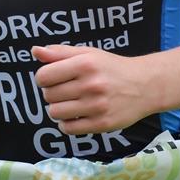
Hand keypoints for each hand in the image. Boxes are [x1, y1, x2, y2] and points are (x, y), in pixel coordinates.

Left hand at [32, 44, 152, 135]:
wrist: (145, 85)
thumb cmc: (112, 67)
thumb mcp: (88, 53)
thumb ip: (60, 52)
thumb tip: (35, 51)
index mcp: (85, 64)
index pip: (44, 76)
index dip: (44, 78)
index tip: (53, 78)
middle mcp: (91, 85)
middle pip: (48, 95)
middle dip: (52, 93)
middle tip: (65, 90)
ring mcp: (96, 106)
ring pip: (55, 113)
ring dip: (58, 109)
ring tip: (70, 102)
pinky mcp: (102, 124)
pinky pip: (68, 129)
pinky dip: (67, 123)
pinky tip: (76, 115)